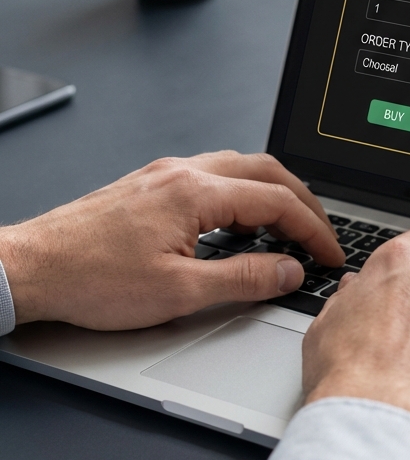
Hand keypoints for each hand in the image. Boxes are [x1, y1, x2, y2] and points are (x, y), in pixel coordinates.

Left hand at [0, 151, 342, 330]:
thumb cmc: (89, 279)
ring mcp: (165, 174)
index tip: (329, 255)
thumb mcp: (178, 293)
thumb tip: (288, 270)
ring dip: (274, 192)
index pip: (277, 202)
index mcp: (196, 193)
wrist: (28, 268)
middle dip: (304, 202)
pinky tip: (241, 220)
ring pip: (240, 167)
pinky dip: (244, 192)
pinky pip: (214, 174)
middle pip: (267, 171)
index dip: (313, 230)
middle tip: (321, 234)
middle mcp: (183, 173)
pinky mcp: (150, 184)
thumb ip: (243, 278)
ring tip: (290, 226)